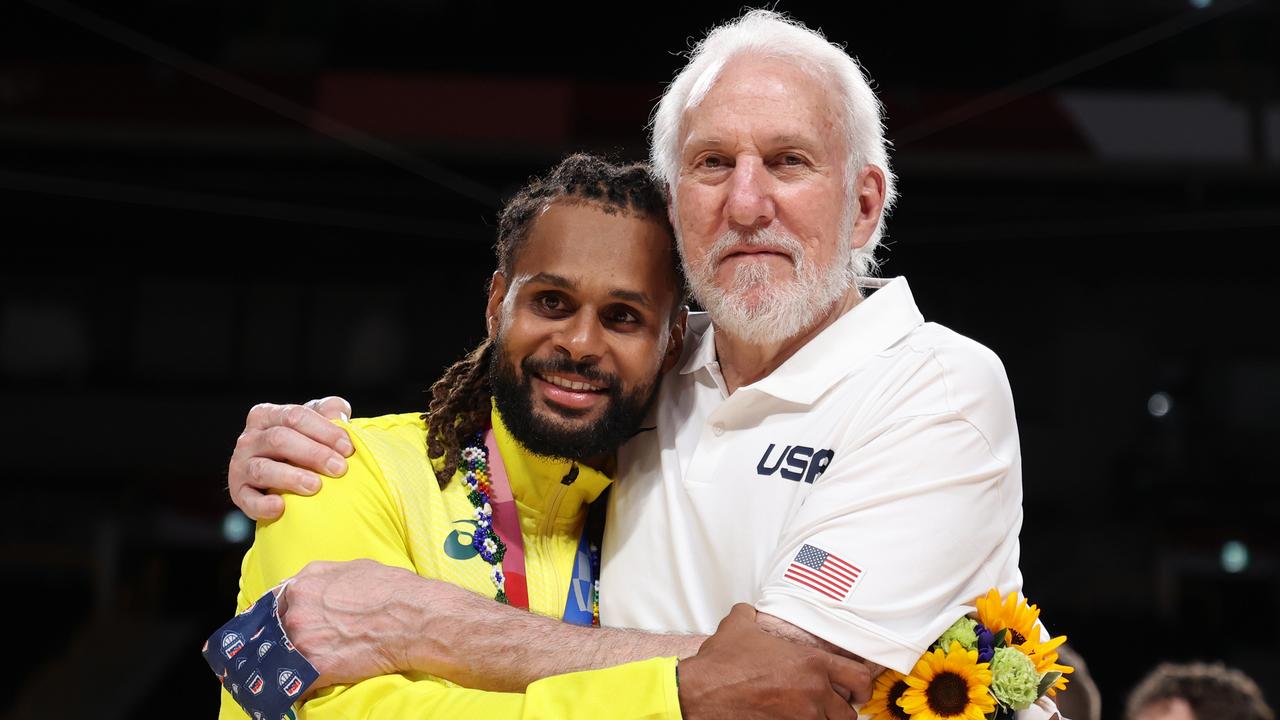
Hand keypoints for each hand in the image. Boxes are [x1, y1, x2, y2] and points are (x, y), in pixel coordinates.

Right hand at [229, 396, 354, 519]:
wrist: (282, 475)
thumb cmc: (304, 441)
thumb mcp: (317, 420)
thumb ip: (330, 410)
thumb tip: (338, 418)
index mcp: (267, 415)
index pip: (295, 416)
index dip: (324, 431)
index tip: (348, 448)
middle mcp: (249, 438)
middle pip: (279, 440)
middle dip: (313, 454)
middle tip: (339, 468)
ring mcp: (241, 466)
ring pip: (263, 469)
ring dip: (291, 477)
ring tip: (315, 486)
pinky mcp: (238, 493)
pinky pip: (247, 500)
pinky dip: (263, 505)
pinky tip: (280, 507)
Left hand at [277, 559, 428, 687]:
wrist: (415, 619)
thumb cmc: (392, 590)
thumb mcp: (353, 567)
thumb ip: (322, 577)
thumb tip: (310, 586)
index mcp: (303, 585)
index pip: (274, 605)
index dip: (282, 617)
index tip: (286, 627)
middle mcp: (297, 612)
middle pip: (277, 632)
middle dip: (289, 640)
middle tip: (306, 647)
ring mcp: (304, 641)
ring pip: (282, 659)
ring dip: (293, 664)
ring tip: (309, 667)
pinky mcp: (316, 668)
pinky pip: (295, 685)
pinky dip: (301, 688)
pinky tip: (311, 686)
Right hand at [677, 604, 871, 719]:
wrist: (702, 692)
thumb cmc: (722, 662)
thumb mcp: (740, 624)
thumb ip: (752, 614)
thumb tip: (750, 611)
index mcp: (811, 663)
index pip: (860, 678)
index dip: (863, 685)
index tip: (858, 689)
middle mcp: (812, 692)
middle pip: (849, 712)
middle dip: (842, 708)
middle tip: (833, 704)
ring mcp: (800, 717)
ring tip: (812, 713)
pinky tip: (791, 718)